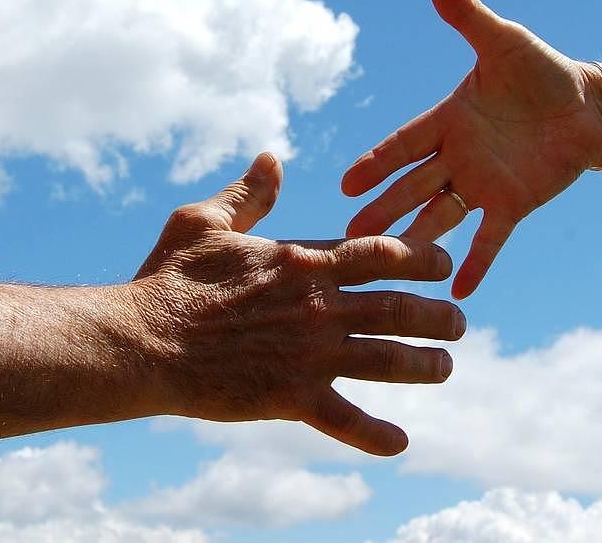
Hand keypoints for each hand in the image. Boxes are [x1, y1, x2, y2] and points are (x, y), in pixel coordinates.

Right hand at [129, 152, 464, 455]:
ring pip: (387, 359)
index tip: (444, 263)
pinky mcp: (291, 397)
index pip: (381, 254)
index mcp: (302, 262)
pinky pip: (344, 419)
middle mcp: (318, 306)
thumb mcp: (204, 221)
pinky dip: (375, 435)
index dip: (422, 258)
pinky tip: (401, 443)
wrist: (142, 341)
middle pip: (398, 307)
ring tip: (447, 366)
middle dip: (438, 314)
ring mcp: (309, 354)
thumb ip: (247, 193)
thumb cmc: (168, 278)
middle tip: (459, 322)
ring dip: (425, 364)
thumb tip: (272, 158)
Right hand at [342, 0, 601, 298]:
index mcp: (447, 120)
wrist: (587, 106)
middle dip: (381, 211)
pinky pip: (489, 237)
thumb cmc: (541, 71)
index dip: (377, 163)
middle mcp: (456, 157)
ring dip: (415, 241)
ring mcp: (481, 184)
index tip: (346, 183)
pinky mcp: (511, 204)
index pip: (403, 144)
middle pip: (411, 188)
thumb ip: (468, 17)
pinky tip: (460, 290)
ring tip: (388, 268)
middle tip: (348, 236)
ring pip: (439, 216)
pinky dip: (476, 261)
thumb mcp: (503, 41)